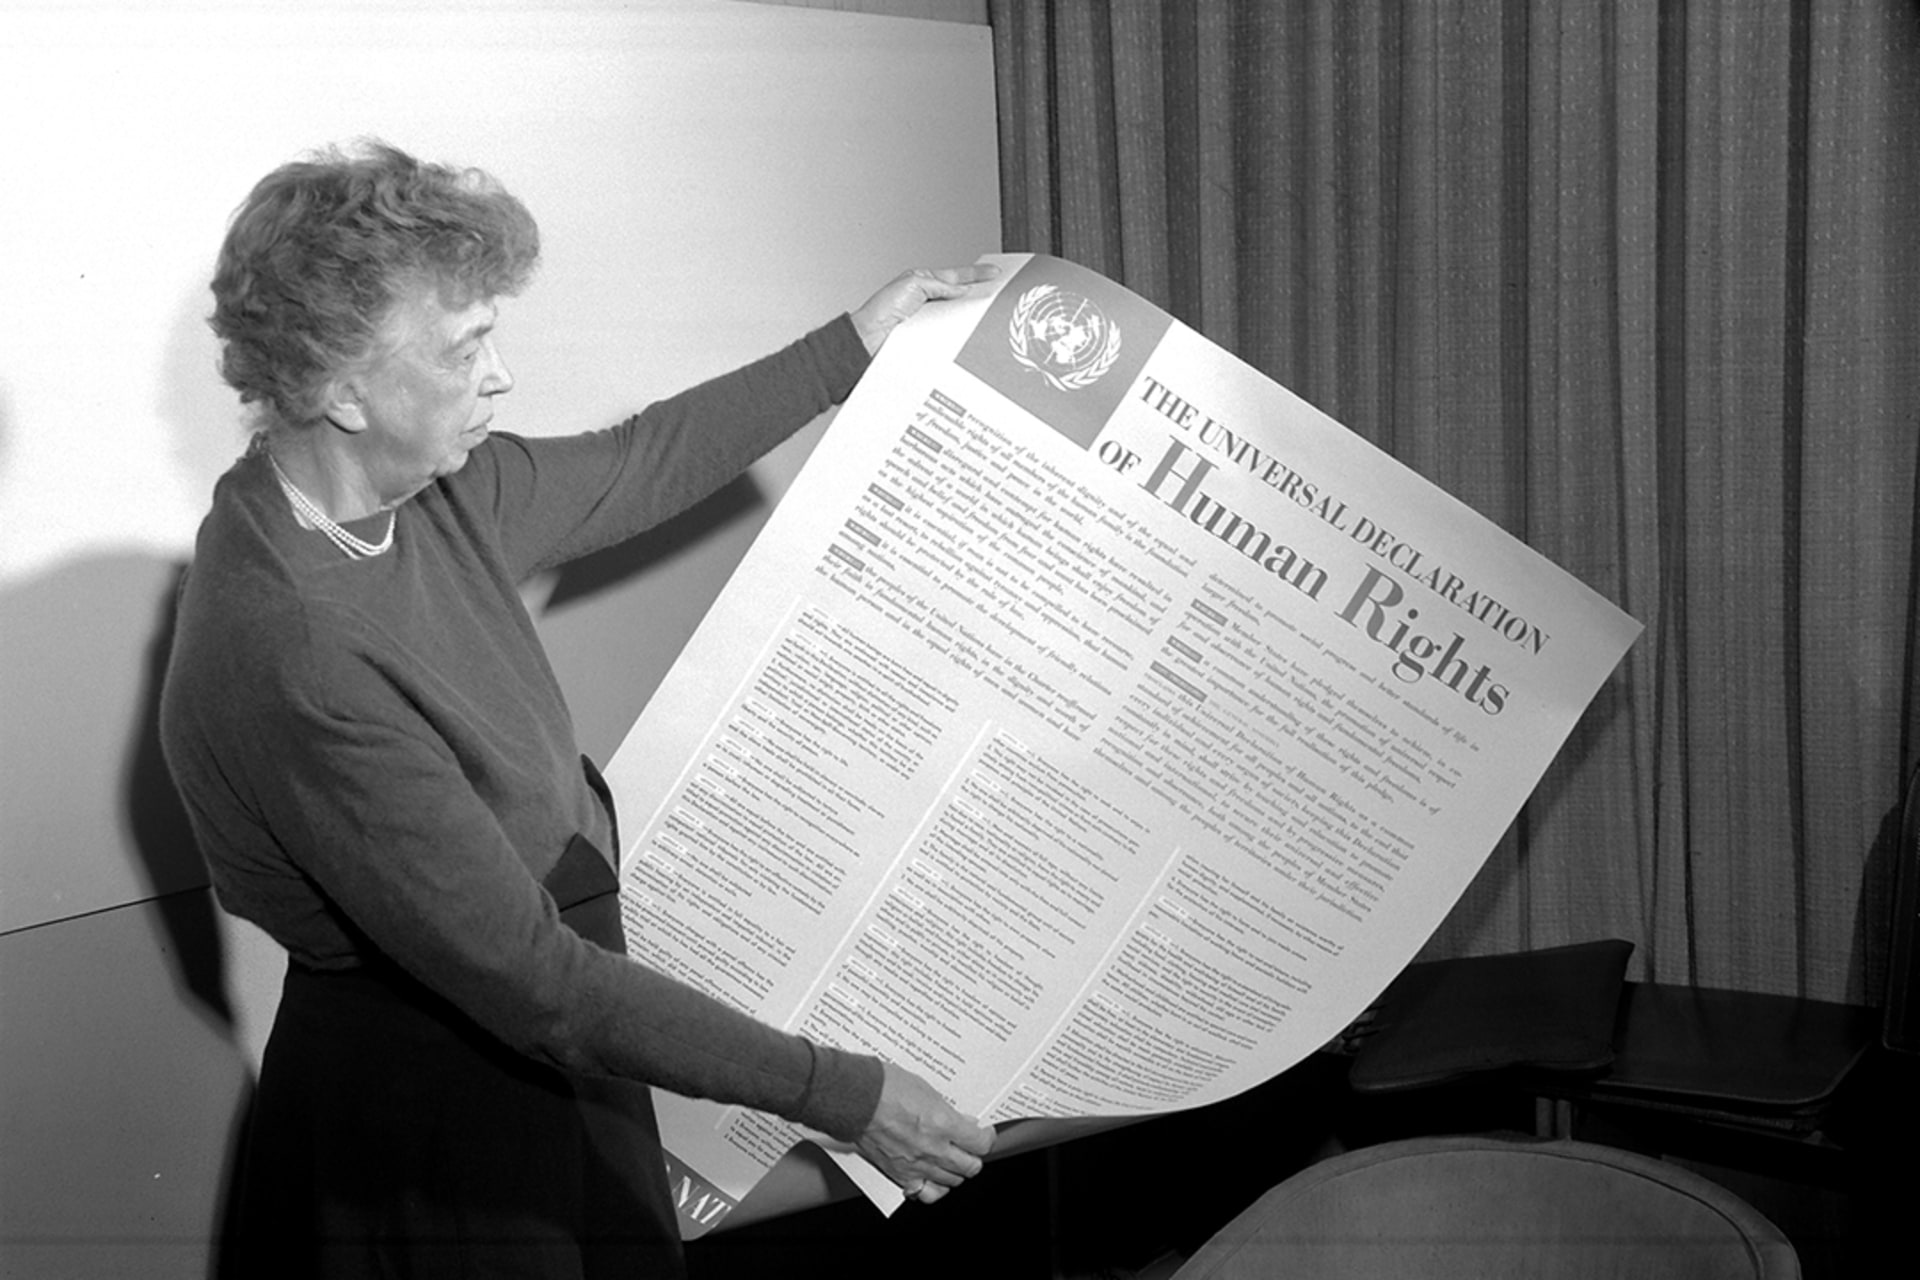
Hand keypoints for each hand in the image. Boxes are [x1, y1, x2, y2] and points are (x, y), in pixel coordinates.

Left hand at [850, 264, 1000, 354]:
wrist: (870, 339)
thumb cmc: (882, 309)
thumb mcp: (913, 285)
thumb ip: (939, 285)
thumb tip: (962, 290)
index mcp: (924, 283)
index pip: (956, 275)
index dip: (976, 273)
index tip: (995, 271)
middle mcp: (929, 300)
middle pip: (961, 296)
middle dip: (979, 294)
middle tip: (999, 293)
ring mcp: (931, 320)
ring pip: (958, 316)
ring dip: (971, 317)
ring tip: (987, 314)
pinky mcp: (931, 338)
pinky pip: (951, 334)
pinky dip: (960, 334)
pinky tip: (970, 335)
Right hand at [853, 1062, 993, 1204]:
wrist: (854, 1098)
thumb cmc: (884, 1087)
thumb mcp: (926, 1090)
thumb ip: (947, 1111)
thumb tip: (963, 1123)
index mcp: (943, 1124)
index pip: (980, 1143)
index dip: (986, 1138)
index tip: (983, 1133)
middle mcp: (933, 1149)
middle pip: (970, 1167)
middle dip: (973, 1156)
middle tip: (969, 1147)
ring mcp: (917, 1166)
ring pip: (951, 1182)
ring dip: (954, 1171)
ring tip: (951, 1160)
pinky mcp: (899, 1175)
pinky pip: (924, 1193)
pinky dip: (931, 1187)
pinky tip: (931, 1177)